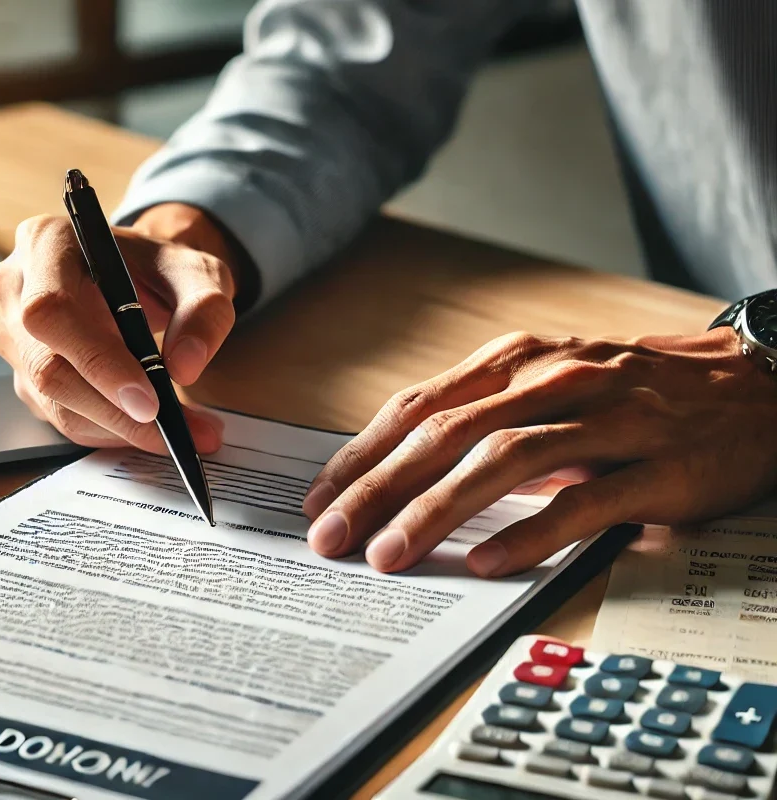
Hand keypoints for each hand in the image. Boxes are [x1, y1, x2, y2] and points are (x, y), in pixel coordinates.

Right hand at [0, 203, 242, 452]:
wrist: (134, 277)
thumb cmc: (156, 268)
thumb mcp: (197, 271)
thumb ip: (203, 309)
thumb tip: (186, 366)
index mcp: (46, 243)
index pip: (52, 310)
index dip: (97, 361)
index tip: (148, 401)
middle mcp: (14, 287)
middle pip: (47, 367)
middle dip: (114, 410)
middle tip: (173, 431)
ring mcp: (11, 336)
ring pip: (53, 401)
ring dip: (117, 428)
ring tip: (180, 432)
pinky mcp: (22, 374)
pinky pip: (58, 415)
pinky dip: (108, 430)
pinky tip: (147, 427)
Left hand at [302, 328, 776, 576]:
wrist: (752, 385)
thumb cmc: (633, 390)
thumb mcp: (550, 384)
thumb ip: (484, 414)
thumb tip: (404, 465)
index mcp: (519, 360)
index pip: (421, 406)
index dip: (364, 453)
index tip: (322, 497)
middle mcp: (555, 380)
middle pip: (448, 433)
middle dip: (380, 488)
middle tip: (332, 535)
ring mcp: (608, 419)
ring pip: (504, 462)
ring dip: (437, 510)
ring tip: (391, 554)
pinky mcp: (657, 464)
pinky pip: (584, 500)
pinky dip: (530, 532)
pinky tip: (486, 562)